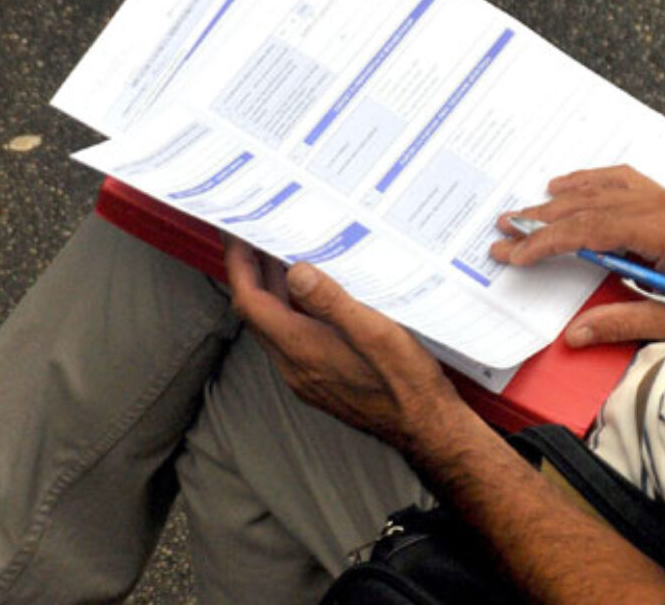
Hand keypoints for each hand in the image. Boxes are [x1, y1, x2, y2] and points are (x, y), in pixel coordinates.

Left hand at [224, 236, 461, 449]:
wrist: (426, 428)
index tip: (238, 236)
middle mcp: (295, 365)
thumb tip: (297, 272)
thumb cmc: (406, 384)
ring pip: (275, 326)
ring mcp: (307, 376)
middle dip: (252, 273)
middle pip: (258, 312)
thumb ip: (332, 302)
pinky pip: (294, 339)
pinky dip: (293, 310)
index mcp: (301, 349)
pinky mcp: (322, 381)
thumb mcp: (375, 332)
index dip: (240, 265)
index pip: (251, 302)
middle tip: (257, 238)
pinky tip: (315, 297)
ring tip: (282, 257)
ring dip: (273, 291)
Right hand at [489, 166, 664, 346]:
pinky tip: (568, 184)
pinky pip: (621, 179)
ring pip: (600, 188)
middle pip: (588, 206)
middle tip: (503, 230)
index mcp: (662, 231)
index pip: (590, 229)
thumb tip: (574, 336)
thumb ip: (623, 324)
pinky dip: (590, 180)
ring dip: (559, 199)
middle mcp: (661, 206)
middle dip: (541, 221)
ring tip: (524, 210)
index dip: (549, 242)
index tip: (517, 254)